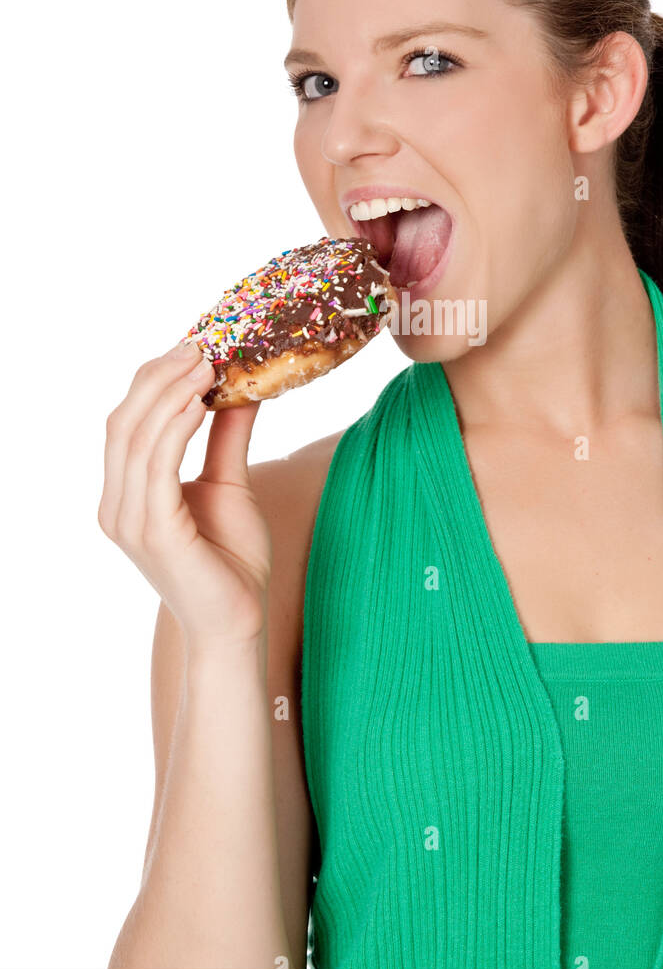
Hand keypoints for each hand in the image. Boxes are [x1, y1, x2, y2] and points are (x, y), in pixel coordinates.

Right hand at [98, 340, 271, 647]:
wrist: (240, 621)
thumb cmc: (231, 559)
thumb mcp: (229, 481)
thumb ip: (226, 435)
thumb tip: (242, 383)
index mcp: (124, 494)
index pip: (125, 422)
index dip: (153, 379)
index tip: (192, 346)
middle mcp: (116, 507)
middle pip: (123, 422)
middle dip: (159, 378)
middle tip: (199, 346)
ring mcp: (128, 522)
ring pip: (137, 439)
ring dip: (171, 394)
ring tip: (205, 364)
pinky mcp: (153, 533)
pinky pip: (157, 467)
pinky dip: (176, 428)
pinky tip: (201, 403)